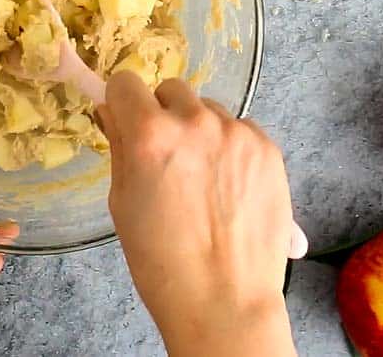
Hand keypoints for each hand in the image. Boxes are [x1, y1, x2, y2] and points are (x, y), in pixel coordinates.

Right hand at [98, 73, 300, 356]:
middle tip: (166, 156)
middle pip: (171, 90)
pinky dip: (231, 148)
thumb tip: (113, 112)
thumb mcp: (122, 201)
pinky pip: (241, 130)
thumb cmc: (160, 260)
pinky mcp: (268, 148)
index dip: (122, 102)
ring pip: (208, 110)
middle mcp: (195, 122)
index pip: (126, 82)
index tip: (126, 120)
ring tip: (202, 178)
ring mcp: (237, 133)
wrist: (224, 299)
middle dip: (162, 113)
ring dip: (199, 130)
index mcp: (150, 134)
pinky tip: (228, 187)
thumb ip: (120, 147)